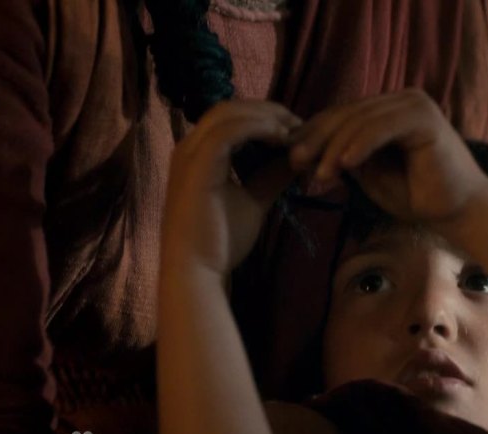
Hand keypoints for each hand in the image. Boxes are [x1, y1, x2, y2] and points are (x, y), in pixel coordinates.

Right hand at [162, 100, 300, 274]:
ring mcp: (189, 154)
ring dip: (265, 116)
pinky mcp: (196, 165)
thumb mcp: (253, 201)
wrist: (197, 272)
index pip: (228, 118)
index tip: (294, 129)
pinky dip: (258, 129)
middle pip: (229, 108)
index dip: (262, 117)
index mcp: (197, 154)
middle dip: (266, 110)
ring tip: (293, 129)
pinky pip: (229, 132)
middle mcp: (188, 147)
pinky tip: (282, 138)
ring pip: (228, 113)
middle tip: (299, 122)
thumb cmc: (220, 242)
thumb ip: (270, 178)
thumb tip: (298, 160)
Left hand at [289, 89, 487, 225]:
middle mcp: (399, 100)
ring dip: (334, 148)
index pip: (341, 116)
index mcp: (387, 110)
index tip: (292, 159)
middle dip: (317, 140)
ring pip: (359, 121)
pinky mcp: (423, 117)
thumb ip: (345, 157)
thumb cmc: (416, 196)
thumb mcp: (370, 174)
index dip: (313, 135)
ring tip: (319, 175)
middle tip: (295, 163)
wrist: (458, 212)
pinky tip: (343, 164)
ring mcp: (412, 104)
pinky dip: (359, 145)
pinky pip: (381, 127)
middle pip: (346, 114)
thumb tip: (306, 149)